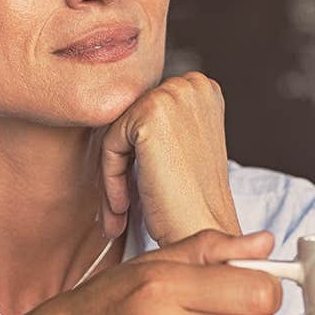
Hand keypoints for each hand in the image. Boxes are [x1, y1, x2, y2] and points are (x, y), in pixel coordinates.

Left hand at [100, 71, 238, 243]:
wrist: (204, 231)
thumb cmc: (193, 200)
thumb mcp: (183, 146)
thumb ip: (160, 121)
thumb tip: (114, 109)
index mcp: (203, 88)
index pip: (146, 112)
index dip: (138, 155)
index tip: (139, 188)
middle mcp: (192, 84)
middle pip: (130, 120)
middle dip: (124, 164)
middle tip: (122, 207)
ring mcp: (173, 95)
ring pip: (117, 133)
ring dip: (114, 175)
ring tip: (121, 211)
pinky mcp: (151, 113)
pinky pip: (110, 145)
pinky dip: (111, 179)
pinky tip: (123, 207)